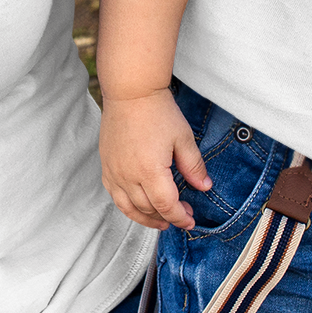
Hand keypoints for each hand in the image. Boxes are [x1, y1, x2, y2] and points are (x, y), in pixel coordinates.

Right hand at [99, 89, 211, 231]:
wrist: (130, 92)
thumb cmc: (157, 111)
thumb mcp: (183, 138)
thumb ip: (194, 166)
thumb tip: (204, 187)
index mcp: (150, 170)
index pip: (166, 205)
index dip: (180, 217)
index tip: (190, 220)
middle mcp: (128, 175)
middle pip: (148, 209)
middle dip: (167, 217)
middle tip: (182, 214)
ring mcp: (114, 171)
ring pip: (129, 207)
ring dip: (147, 218)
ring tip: (161, 220)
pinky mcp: (106, 166)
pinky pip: (115, 196)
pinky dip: (128, 206)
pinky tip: (139, 205)